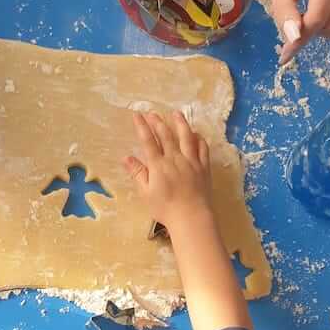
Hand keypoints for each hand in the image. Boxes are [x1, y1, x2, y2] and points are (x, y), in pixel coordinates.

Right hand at [123, 111, 212, 233]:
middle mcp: (175, 158)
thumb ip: (138, 173)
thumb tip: (126, 158)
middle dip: (158, 122)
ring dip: (180, 123)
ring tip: (176, 113)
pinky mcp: (203, 167)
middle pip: (166, 135)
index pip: (148, 141)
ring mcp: (191, 161)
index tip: (137, 115)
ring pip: (186, 137)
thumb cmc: (165, 208)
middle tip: (152, 113)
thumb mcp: (146, 193)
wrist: (191, 217)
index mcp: (159, 165)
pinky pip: (202, 149)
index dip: (142, 126)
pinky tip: (196, 134)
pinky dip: (198, 139)